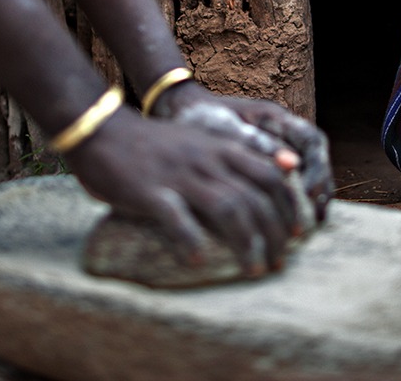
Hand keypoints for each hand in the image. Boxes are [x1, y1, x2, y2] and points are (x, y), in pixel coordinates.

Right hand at [64, 107, 301, 276]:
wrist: (103, 131)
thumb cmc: (157, 143)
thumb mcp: (205, 138)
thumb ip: (244, 151)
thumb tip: (290, 164)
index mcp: (221, 148)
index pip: (269, 175)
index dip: (288, 206)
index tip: (297, 233)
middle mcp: (206, 160)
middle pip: (255, 197)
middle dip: (274, 232)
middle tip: (280, 261)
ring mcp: (179, 175)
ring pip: (227, 208)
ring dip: (247, 242)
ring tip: (254, 269)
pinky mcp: (150, 191)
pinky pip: (176, 218)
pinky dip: (190, 240)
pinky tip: (198, 261)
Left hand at [155, 81, 333, 223]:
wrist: (182, 112)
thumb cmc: (201, 119)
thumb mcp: (223, 131)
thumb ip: (254, 145)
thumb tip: (291, 166)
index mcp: (274, 116)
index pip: (311, 140)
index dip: (317, 168)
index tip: (308, 195)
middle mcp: (283, 129)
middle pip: (316, 159)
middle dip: (321, 188)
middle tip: (318, 219)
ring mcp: (278, 144)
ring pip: (309, 171)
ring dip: (314, 198)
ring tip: (313, 226)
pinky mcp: (269, 160)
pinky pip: (292, 180)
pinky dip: (295, 201)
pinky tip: (293, 224)